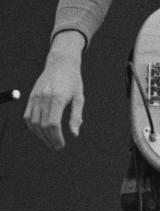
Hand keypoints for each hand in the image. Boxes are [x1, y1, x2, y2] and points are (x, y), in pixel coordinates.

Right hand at [24, 33, 87, 149]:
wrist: (60, 63)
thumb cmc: (73, 81)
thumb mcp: (79, 97)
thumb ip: (76, 116)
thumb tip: (74, 134)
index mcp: (57, 99)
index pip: (53, 124)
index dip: (56, 137)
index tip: (61, 145)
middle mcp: (44, 98)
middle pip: (42, 125)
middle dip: (49, 139)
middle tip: (57, 147)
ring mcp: (35, 97)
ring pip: (33, 123)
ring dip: (40, 135)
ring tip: (49, 142)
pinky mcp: (31, 97)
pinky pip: (27, 116)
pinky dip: (32, 127)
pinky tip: (40, 133)